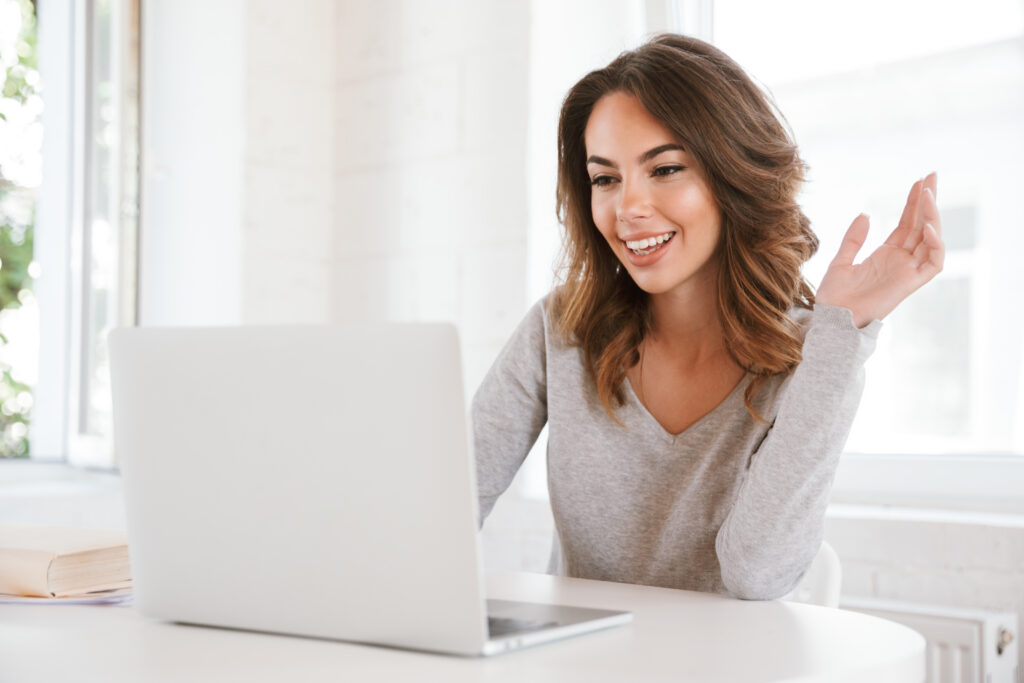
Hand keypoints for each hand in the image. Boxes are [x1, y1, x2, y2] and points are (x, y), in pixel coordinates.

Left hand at [815, 172, 943, 327]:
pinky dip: (935, 244)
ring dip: (932, 216)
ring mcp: (907, 272)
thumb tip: (865, 213)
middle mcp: (900, 261)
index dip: (913, 203)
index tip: (919, 182)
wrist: (832, 320)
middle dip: (928, 201)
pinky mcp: (911, 284)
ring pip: (931, 239)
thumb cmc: (834, 297)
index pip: (906, 224)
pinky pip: (933, 262)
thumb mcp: (840, 261)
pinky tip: (926, 226)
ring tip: (928, 194)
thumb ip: (853, 239)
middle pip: (921, 226)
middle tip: (932, 176)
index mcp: (885, 255)